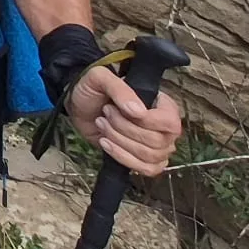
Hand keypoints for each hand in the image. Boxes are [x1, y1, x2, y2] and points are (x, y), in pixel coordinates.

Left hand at [68, 66, 183, 177]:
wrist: (79, 106)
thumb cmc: (93, 89)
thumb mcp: (100, 78)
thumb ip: (120, 89)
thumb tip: (139, 112)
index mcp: (163, 104)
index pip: (170, 122)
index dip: (146, 121)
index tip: (118, 108)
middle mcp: (165, 127)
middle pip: (156, 141)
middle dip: (123, 128)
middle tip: (106, 113)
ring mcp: (157, 146)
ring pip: (149, 156)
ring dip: (119, 141)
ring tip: (102, 124)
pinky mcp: (144, 160)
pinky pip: (146, 169)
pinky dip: (122, 157)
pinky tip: (105, 142)